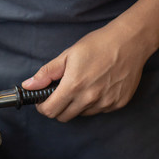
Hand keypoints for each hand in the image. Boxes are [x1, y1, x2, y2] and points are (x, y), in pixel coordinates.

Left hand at [22, 20, 154, 121]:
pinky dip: (93, 103)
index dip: (42, 106)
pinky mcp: (118, 104)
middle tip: (60, 93)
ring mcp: (106, 103)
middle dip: (57, 107)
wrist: (130, 42)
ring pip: (81, 114)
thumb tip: (28, 86)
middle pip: (63, 117)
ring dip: (75, 105)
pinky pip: (98, 110)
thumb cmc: (97, 45)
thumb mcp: (67, 55)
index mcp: (74, 86)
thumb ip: (46, 73)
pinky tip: (97, 87)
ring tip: (81, 86)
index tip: (43, 99)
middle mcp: (90, 98)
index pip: (50, 111)